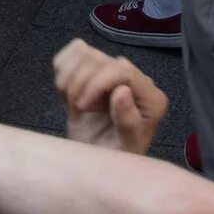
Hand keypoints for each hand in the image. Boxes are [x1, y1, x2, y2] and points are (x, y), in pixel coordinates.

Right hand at [52, 39, 167, 153]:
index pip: (122, 70)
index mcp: (150, 97)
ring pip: (84, 53)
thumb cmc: (115, 159)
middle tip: (77, 112)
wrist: (98, 161)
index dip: (97, 82)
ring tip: (74, 106)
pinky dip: (63, 70)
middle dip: (81, 84)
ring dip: (70, 79)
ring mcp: (112, 72)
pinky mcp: (93, 69)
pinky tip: (68, 94)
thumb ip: (127, 122)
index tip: (82, 105)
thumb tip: (123, 90)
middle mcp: (134, 79)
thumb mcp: (124, 148)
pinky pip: (74, 52)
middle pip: (100, 59)